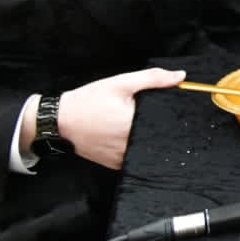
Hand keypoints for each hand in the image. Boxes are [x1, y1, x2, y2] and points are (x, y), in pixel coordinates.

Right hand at [47, 67, 183, 169]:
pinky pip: (134, 158)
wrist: (58, 121)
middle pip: (158, 137)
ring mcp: (120, 157)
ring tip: (149, 126)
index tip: (182, 110)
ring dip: (152, 139)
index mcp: (132, 125)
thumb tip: (180, 76)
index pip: (166, 123)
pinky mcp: (114, 164)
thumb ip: (153, 79)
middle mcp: (128, 145)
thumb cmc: (87, 101)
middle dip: (164, 127)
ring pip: (147, 149)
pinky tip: (137, 137)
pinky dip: (138, 148)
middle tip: (165, 117)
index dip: (176, 117)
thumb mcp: (120, 83)